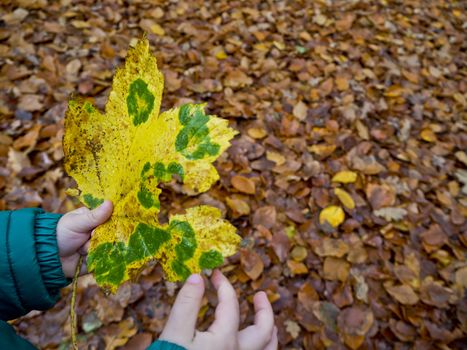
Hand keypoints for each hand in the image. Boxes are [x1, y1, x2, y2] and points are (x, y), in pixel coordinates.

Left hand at [56, 200, 112, 277]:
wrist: (49, 258)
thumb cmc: (60, 235)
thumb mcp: (77, 223)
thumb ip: (94, 216)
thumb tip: (110, 202)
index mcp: (95, 219)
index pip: (111, 217)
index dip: (110, 222)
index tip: (101, 225)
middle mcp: (100, 232)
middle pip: (112, 233)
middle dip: (99, 237)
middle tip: (89, 237)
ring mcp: (99, 245)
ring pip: (108, 247)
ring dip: (93, 249)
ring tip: (80, 249)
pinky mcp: (99, 258)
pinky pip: (104, 259)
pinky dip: (95, 258)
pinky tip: (84, 257)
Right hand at [159, 270, 277, 349]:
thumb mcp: (175, 332)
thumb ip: (187, 303)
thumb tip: (198, 276)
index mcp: (225, 341)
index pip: (230, 305)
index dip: (224, 286)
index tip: (215, 274)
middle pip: (264, 331)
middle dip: (264, 310)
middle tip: (260, 294)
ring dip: (270, 333)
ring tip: (269, 322)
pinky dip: (262, 349)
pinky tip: (256, 346)